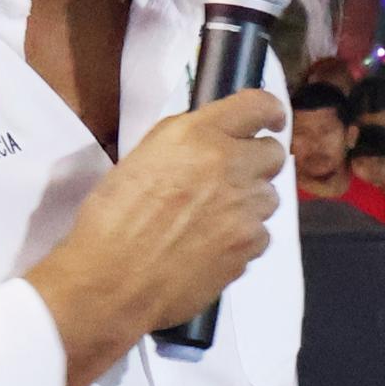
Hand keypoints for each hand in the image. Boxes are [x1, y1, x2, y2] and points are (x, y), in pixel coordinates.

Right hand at [29, 86, 284, 365]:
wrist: (111, 280)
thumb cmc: (111, 219)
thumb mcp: (142, 158)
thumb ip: (186, 143)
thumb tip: (212, 142)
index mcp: (196, 135)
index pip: (258, 106)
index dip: (269, 112)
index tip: (271, 121)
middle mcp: (229, 164)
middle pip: (273, 154)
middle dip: (256, 163)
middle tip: (229, 179)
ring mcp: (245, 206)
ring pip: (268, 197)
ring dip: (248, 203)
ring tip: (209, 221)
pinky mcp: (251, 244)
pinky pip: (261, 234)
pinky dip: (243, 239)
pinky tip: (210, 248)